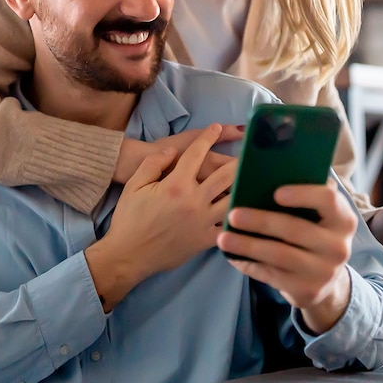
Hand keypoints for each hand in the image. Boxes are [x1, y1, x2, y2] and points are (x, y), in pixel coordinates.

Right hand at [86, 125, 235, 311]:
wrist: (128, 254)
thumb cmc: (129, 219)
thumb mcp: (134, 185)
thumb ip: (154, 163)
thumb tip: (173, 152)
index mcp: (176, 184)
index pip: (196, 154)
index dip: (207, 137)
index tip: (216, 128)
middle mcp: (194, 200)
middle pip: (225, 175)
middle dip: (239, 160)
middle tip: (249, 152)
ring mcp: (203, 222)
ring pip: (232, 200)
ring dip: (242, 188)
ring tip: (253, 179)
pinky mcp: (205, 240)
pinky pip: (228, 227)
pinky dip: (237, 218)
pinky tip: (245, 212)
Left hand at [217, 183, 356, 333]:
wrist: (326, 280)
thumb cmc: (314, 235)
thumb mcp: (319, 217)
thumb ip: (304, 196)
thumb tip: (263, 176)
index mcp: (343, 219)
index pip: (329, 200)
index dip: (303, 194)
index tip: (275, 192)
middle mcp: (338, 247)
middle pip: (296, 229)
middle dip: (261, 221)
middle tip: (233, 215)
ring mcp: (324, 272)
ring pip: (280, 255)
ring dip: (247, 246)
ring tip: (223, 239)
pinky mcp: (307, 290)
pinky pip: (272, 275)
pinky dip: (249, 264)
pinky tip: (232, 256)